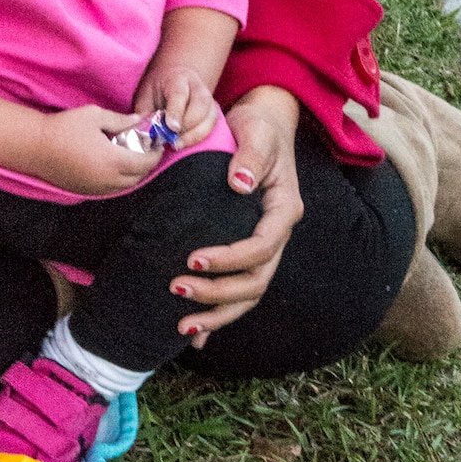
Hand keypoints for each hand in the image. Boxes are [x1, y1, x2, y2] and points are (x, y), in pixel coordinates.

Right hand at [34, 105, 159, 196]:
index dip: (155, 153)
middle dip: (146, 163)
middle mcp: (108, 179)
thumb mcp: (95, 116)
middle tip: (146, 148)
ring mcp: (96, 188)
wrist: (35, 146)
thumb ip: (121, 120)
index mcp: (113, 160)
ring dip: (133, 173)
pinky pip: (111, 189)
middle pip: (139, 177)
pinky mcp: (85, 191)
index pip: (146, 163)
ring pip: (126, 185)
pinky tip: (113, 164)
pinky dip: (118, 179)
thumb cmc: (64, 127)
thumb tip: (140, 120)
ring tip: (130, 155)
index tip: (157, 142)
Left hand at [133, 64, 219, 149]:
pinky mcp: (213, 110)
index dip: (176, 112)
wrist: (172, 79)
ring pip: (210, 117)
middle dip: (188, 125)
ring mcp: (208, 98)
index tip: (171, 128)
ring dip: (196, 134)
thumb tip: (139, 129)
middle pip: (200, 105)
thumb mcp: (145, 95)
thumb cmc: (156, 89)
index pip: (179, 94)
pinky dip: (201, 136)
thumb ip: (144, 112)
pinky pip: (212, 125)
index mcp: (178, 78)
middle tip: (172, 140)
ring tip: (177, 144)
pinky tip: (186, 142)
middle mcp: (197, 86)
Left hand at [170, 85, 302, 344]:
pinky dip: (218, 315)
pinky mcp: (246, 250)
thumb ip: (250, 155)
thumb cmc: (257, 126)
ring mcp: (264, 246)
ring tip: (183, 325)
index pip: (263, 245)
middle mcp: (276, 233)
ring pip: (248, 294)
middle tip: (177, 287)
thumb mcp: (255, 130)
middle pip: (256, 280)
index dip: (231, 258)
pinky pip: (237, 289)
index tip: (194, 258)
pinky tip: (195, 336)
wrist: (260, 126)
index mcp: (283, 209)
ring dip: (217, 313)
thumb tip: (239, 183)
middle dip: (218, 292)